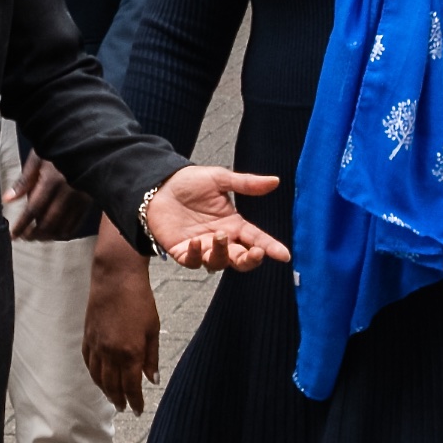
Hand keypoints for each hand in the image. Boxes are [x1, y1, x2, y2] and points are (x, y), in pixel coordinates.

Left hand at [8, 153, 79, 239]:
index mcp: (52, 180)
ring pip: (63, 227)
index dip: (22, 225)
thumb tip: (7, 199)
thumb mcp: (38, 158)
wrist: (87, 146)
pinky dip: (63, 233)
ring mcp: (80, 199)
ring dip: (47, 236)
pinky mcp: (88, 202)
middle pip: (48, 222)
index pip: (33, 209)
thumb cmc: (60, 148)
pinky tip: (53, 233)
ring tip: (36, 236)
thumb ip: (23, 181)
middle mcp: (68, 192)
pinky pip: (75, 225)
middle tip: (24, 237)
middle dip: (34, 234)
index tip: (13, 235)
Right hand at [83, 233, 161, 411]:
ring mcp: (96, 344)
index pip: (130, 386)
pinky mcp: (87, 336)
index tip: (138, 410)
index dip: (135, 401)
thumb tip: (152, 380)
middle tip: (125, 408)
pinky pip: (88, 362)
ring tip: (113, 398)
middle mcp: (110, 352)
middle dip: (120, 399)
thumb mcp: (153, 329)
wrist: (115, 277)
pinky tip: (99, 378)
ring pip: (98, 377)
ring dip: (105, 391)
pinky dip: (93, 374)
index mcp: (129, 352)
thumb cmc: (140, 300)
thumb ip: (151, 357)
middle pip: (112, 385)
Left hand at [142, 163, 285, 272]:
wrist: (158, 185)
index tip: (284, 255)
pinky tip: (195, 241)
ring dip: (222, 253)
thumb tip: (275, 181)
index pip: (256, 239)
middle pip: (241, 259)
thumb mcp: (219, 179)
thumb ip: (246, 184)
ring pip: (218, 263)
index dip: (271, 248)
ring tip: (219, 236)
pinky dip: (195, 255)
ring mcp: (201, 247)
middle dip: (250, 260)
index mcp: (233, 224)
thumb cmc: (189, 182)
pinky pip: (191, 261)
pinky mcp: (182, 251)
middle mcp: (220, 239)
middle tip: (256, 252)